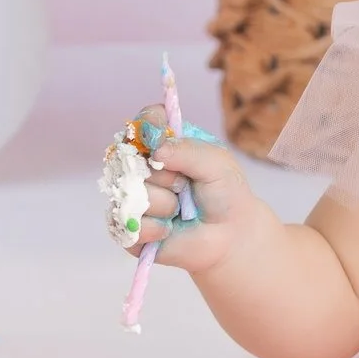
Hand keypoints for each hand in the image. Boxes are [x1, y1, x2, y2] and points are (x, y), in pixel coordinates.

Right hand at [140, 129, 262, 282]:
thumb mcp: (216, 163)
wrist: (229, 236)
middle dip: (163, 174)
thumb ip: (189, 150)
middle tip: (184, 184)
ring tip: (180, 210)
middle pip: (130, 156)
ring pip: (132, 193)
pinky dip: (155, 228)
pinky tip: (169, 229)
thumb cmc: (224, 194)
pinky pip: (130, 224)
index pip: (146, 121)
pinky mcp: (129, 227)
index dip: (147, 125)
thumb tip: (157, 151)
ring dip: (164, 204)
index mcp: (166, 143)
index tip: (158, 136)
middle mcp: (144, 166)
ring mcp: (133, 195)